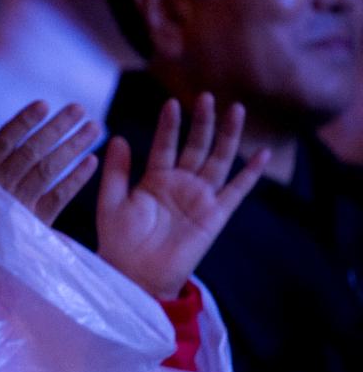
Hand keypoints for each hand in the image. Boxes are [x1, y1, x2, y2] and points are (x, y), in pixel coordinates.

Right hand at [0, 99, 100, 224]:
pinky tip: (92, 161)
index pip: (4, 140)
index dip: (24, 122)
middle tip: (80, 109)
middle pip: (32, 151)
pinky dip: (76, 179)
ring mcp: (17, 205)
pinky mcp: (34, 223)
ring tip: (94, 128)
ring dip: (73, 147)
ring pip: (48, 170)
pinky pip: (58, 197)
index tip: (44, 104)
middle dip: (57, 128)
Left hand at [97, 93, 268, 297]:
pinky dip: (249, 174)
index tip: (171, 103)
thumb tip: (117, 137)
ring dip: (227, 136)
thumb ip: (116, 172)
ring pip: (218, 160)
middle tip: (207, 96)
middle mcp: (180, 184)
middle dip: (202, 122)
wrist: (134, 275)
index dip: (169, 126)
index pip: (164, 145)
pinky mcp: (215, 215)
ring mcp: (199, 198)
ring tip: (236, 109)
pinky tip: (261, 154)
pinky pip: (236, 191)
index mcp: (154, 179)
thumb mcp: (111, 202)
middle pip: (195, 147)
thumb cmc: (118, 242)